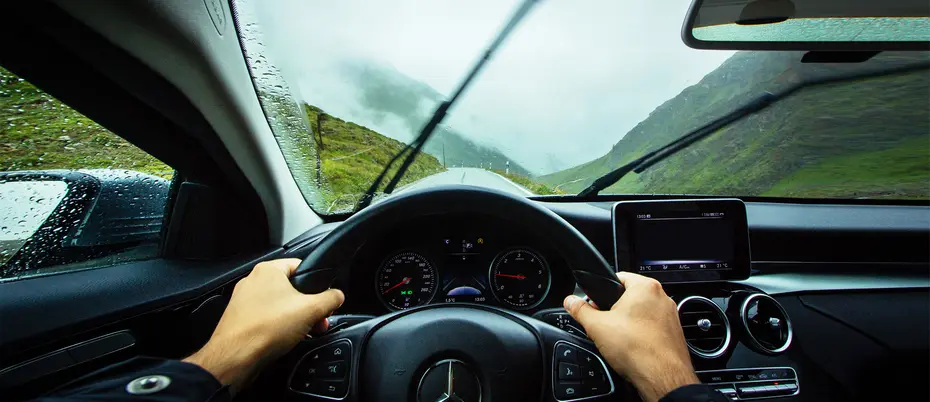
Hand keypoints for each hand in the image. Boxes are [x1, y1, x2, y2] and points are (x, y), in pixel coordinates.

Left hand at [184, 259, 343, 392]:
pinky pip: (267, 318)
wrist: (237, 357)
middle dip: (308, 306)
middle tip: (318, 320)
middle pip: (291, 289)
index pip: (301, 266)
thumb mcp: (311, 310)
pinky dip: (279, 327)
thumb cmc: (264, 328)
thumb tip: (337, 296)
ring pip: (279, 305)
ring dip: (296, 318)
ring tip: (304, 332)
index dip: (317, 283)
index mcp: (268, 270)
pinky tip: (286, 340)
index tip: (325, 298)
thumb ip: (330, 299)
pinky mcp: (241, 320)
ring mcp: (244, 301)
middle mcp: (253, 282)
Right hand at [564, 272, 697, 401]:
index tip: (595, 305)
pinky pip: (652, 329)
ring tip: (619, 340)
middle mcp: (662, 298)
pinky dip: (642, 336)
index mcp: (645, 287)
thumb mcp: (597, 327)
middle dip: (615, 311)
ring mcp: (671, 316)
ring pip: (642, 314)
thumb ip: (580, 311)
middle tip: (605, 326)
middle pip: (630, 297)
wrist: (661, 377)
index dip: (601, 292)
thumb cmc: (637, 349)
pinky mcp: (674, 333)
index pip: (618, 278)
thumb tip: (570, 302)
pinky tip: (633, 348)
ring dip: (629, 324)